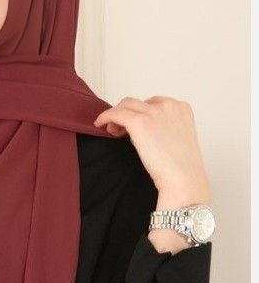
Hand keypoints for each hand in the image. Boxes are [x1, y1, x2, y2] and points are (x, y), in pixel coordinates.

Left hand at [93, 96, 211, 200]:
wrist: (182, 179)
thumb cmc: (181, 167)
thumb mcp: (177, 139)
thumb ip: (163, 129)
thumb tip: (141, 130)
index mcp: (181, 108)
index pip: (154, 103)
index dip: (141, 114)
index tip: (133, 126)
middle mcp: (168, 106)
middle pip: (139, 103)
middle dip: (128, 114)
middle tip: (119, 130)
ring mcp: (154, 112)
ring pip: (126, 105)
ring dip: (117, 116)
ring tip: (112, 131)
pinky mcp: (139, 122)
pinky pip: (116, 113)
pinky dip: (105, 116)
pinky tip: (100, 124)